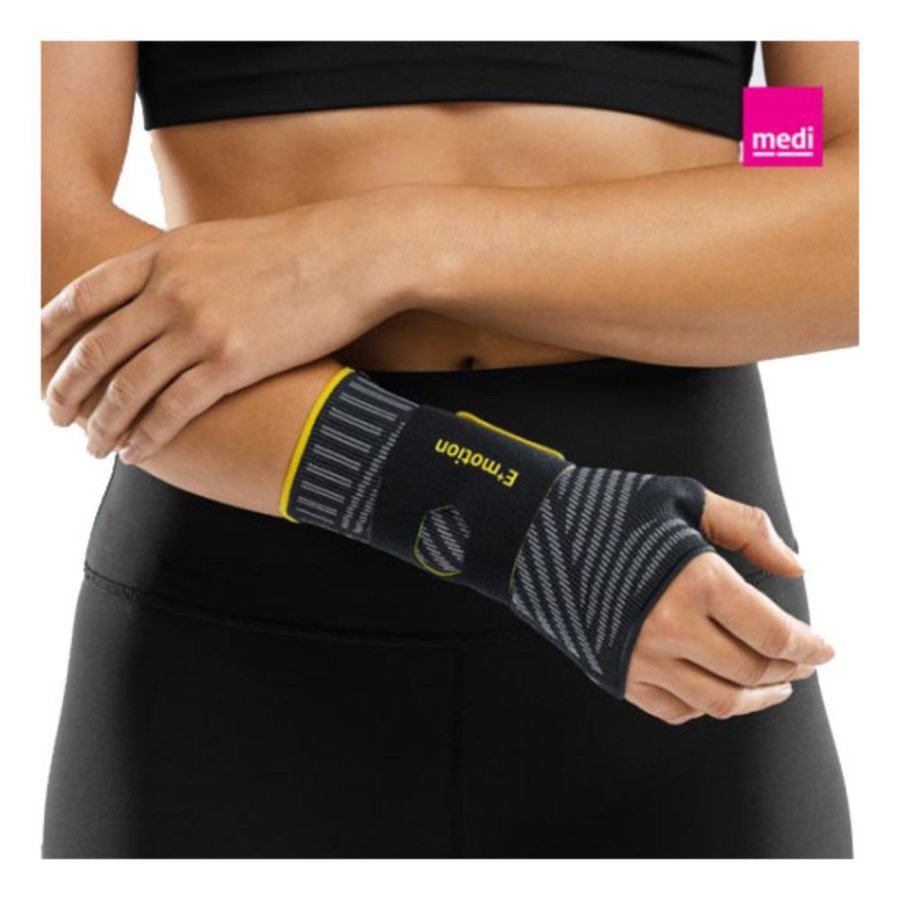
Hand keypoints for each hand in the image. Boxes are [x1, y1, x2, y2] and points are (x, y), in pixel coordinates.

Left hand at [41, 185, 419, 462]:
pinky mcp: (234, 363)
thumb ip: (180, 267)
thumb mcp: (221, 241)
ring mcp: (200, 328)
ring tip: (91, 445)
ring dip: (101, 424)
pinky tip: (135, 451)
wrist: (353, 254)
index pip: (82, 297)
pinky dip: (146, 435)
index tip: (36, 360)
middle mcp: (170, 291)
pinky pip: (173, 409)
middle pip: (94, 350)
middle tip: (53, 415)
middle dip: (63, 389)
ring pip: (126, 388)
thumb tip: (158, 291)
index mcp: (163, 255)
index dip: (49, 334)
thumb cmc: (297, 248)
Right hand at [625, 491, 832, 723]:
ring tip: (772, 685)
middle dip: (789, 670)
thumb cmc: (605, 508)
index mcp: (695, 582)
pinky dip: (706, 705)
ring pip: (719, 701)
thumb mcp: (682, 498)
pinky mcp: (616, 675)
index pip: (774, 634)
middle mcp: (670, 629)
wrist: (530, 532)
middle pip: (753, 672)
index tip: (824, 648)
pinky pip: (675, 709)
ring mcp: (640, 659)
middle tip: (801, 661)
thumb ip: (747, 527)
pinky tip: (717, 687)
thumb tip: (794, 566)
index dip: (810, 647)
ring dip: (756, 698)